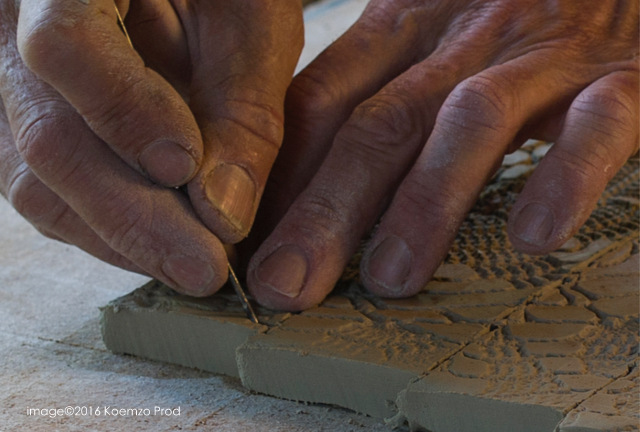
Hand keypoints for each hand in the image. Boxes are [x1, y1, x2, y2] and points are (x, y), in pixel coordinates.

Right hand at [0, 0, 302, 294]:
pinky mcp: (33, 128)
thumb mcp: (252, 24)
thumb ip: (243, 109)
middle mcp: (16, 32)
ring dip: (119, 235)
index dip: (124, 115)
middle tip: (203, 267)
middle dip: (132, 216)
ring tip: (192, 264)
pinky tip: (161, 242)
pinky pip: (49, 190)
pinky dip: (106, 226)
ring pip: (37, 180)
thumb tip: (223, 215)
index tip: (187, 170)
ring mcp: (14, 87)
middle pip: (46, 137)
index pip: (64, 46)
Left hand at [246, 0, 638, 309]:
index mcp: (405, 24)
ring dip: (423, 206)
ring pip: (466, 126)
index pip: (322, 101)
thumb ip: (371, 90)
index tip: (248, 244)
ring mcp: (539, 59)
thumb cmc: (513, 9)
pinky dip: (560, 181)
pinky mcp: (619, 80)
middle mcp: (461, 40)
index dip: (279, 176)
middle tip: (287, 285)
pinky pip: (590, 129)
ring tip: (389, 281)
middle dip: (326, 211)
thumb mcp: (428, 32)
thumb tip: (301, 176)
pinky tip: (532, 238)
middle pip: (379, 125)